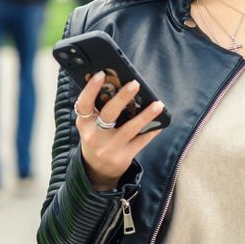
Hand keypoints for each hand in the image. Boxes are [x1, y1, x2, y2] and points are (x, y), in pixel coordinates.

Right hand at [74, 71, 164, 190]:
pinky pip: (141, 141)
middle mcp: (94, 136)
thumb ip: (100, 109)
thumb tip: (121, 84)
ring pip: (130, 129)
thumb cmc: (97, 137)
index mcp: (84, 123)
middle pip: (109, 114)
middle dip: (122, 98)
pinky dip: (152, 130)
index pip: (84, 104)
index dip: (90, 88)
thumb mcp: (91, 125)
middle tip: (135, 83)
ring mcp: (109, 147)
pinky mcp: (123, 157)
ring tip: (158, 104)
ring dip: (146, 115)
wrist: (97, 169)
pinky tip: (161, 122)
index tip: (101, 74)